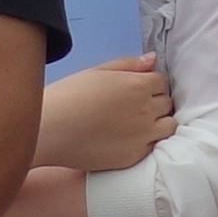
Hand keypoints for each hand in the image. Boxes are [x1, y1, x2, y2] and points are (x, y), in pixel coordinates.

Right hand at [35, 54, 177, 174]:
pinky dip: (148, 141)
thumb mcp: (97, 71)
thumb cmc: (68, 96)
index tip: (136, 89)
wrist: (49, 131)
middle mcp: (146, 110)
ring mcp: (143, 135)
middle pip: (166, 102)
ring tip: (137, 123)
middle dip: (154, 101)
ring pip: (168, 126)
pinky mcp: (135, 156)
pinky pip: (154, 146)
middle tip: (133, 106)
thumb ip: (128, 65)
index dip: (149, 83)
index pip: (161, 81)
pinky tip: (129, 138)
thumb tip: (152, 60)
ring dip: (158, 122)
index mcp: (137, 85)